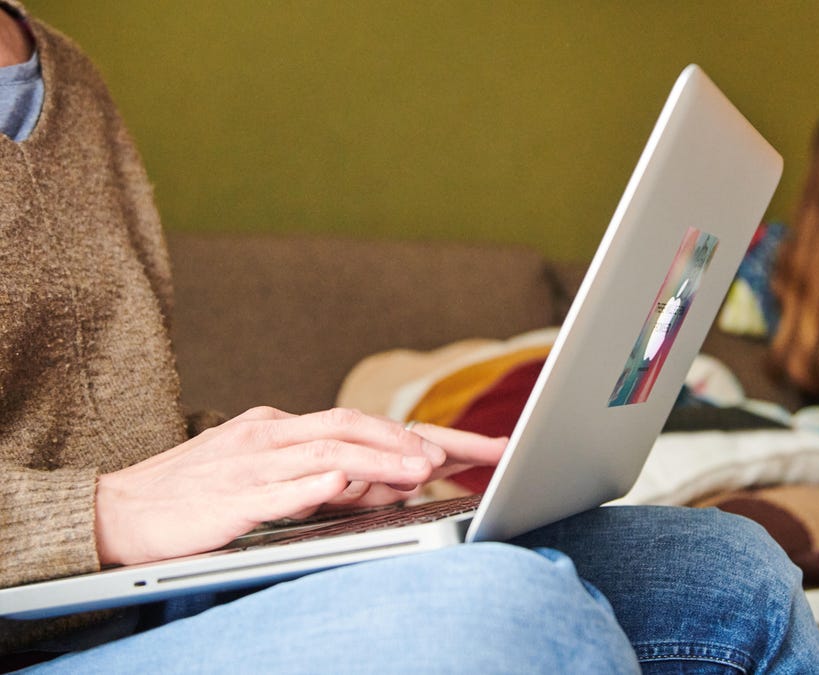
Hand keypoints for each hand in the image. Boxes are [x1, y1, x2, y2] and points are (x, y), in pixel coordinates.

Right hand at [95, 407, 505, 565]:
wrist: (114, 512)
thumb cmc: (196, 499)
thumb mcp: (269, 483)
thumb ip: (324, 481)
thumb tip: (386, 488)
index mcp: (284, 428)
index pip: (366, 424)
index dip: (427, 434)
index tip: (481, 447)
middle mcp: (273, 435)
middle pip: (357, 425)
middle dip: (418, 438)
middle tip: (470, 452)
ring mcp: (251, 462)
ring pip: (329, 448)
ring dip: (382, 456)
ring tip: (426, 467)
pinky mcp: (229, 496)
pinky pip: (281, 487)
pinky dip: (318, 482)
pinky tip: (349, 482)